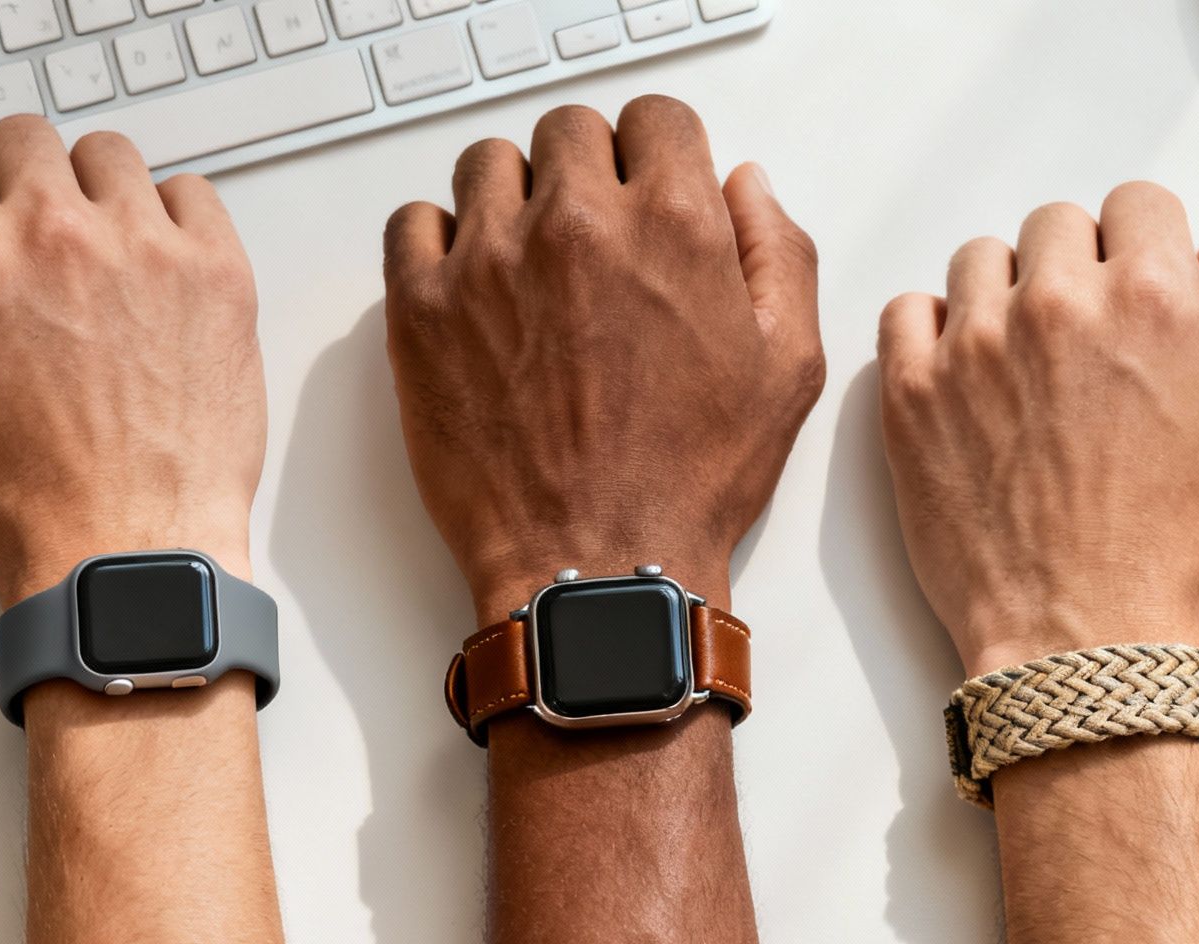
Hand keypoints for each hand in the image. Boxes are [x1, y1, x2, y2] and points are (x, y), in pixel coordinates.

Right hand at [0, 117, 263, 606]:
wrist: (124, 548)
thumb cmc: (10, 495)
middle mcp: (52, 233)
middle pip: (19, 139)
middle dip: (5, 185)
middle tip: (17, 254)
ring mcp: (144, 245)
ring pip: (106, 157)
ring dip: (86, 195)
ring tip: (88, 267)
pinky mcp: (216, 270)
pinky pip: (190, 192)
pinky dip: (167, 220)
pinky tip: (148, 276)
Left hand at [381, 96, 823, 623]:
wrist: (598, 568)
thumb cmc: (687, 482)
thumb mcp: (787, 365)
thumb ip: (777, 252)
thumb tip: (741, 184)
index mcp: (673, 227)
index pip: (655, 119)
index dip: (656, 159)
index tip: (646, 195)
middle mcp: (576, 226)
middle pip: (568, 131)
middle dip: (587, 173)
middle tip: (591, 240)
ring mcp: (489, 263)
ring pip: (487, 164)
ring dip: (511, 199)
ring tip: (528, 265)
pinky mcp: (422, 310)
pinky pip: (412, 223)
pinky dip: (436, 241)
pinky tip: (469, 287)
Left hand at [878, 182, 1198, 676]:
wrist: (1084, 638)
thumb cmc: (1174, 548)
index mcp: (1152, 300)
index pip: (1138, 205)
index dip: (1142, 249)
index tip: (1132, 292)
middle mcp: (1057, 305)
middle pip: (1055, 227)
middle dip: (1074, 270)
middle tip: (1080, 344)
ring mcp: (973, 346)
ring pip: (979, 263)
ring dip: (1001, 297)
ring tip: (1019, 368)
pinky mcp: (910, 393)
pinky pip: (906, 312)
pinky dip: (930, 332)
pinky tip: (962, 379)